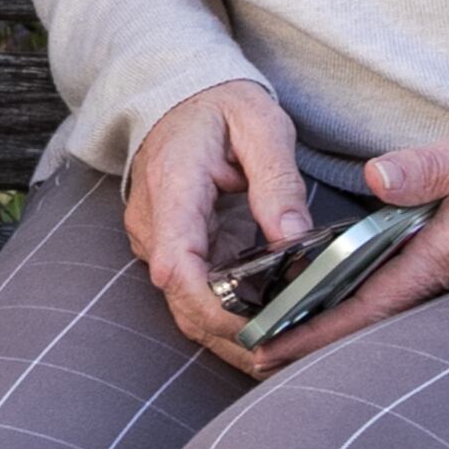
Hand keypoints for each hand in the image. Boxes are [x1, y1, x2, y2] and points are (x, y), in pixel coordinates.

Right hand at [122, 79, 315, 375]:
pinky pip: (197, 295)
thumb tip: (294, 237)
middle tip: (290, 354)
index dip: (214, 308)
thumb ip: (276, 181)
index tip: (259, 330)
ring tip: (287, 351)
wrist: (177, 94)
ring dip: (234, 335)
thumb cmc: (220, 106)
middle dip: (234, 337)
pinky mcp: (173, 250)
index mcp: (173, 189)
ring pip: (188, 308)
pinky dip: (231, 317)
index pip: (178, 265)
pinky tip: (272, 327)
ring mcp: (160, 242)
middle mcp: (155, 225)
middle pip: (183, 302)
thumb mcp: (260, 126)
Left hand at [246, 104, 448, 371]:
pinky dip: (376, 299)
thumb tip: (377, 181)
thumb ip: (431, 167)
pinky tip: (349, 293)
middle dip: (315, 337)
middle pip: (372, 317)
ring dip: (342, 320)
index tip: (268, 348)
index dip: (314, 329)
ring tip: (283, 328)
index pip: (367, 303)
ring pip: (394, 308)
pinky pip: (418, 292)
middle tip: (254, 350)